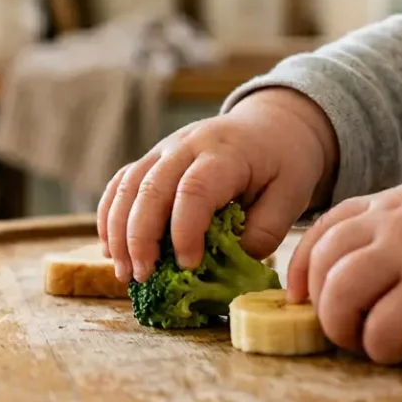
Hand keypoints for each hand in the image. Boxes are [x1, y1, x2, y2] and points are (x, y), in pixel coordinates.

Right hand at [97, 87, 337, 282]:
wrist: (271, 124)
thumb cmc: (283, 162)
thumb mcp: (291, 195)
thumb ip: (263, 231)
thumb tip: (225, 265)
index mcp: (225, 153)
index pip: (195, 190)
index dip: (185, 230)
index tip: (188, 265)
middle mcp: (186, 146)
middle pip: (150, 188)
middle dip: (141, 237)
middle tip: (143, 277)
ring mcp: (163, 150)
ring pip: (127, 187)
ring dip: (119, 232)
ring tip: (124, 273)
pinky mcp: (151, 160)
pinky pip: (120, 184)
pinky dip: (110, 217)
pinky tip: (111, 249)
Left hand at [287, 178, 401, 363]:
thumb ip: (385, 226)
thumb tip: (344, 264)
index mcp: (385, 204)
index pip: (321, 230)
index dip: (300, 268)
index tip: (298, 296)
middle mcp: (391, 223)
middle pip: (322, 263)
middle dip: (317, 302)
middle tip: (337, 326)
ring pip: (341, 292)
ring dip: (339, 326)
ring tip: (359, 342)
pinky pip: (383, 325)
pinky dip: (378, 346)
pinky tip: (394, 350)